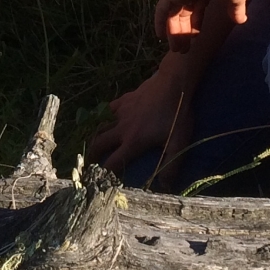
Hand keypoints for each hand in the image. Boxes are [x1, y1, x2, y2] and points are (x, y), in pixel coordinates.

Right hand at [87, 61, 195, 183]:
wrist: (172, 83)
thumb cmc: (176, 114)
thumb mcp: (179, 142)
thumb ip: (171, 165)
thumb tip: (166, 186)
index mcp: (133, 142)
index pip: (113, 161)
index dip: (104, 173)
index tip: (99, 180)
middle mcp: (122, 128)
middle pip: (99, 143)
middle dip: (93, 155)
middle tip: (90, 163)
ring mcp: (121, 112)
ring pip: (101, 126)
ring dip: (97, 137)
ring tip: (97, 144)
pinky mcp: (123, 100)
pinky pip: (110, 111)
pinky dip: (107, 118)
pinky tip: (112, 119)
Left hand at [153, 0, 240, 43]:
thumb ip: (235, 10)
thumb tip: (241, 21)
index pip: (196, 10)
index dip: (195, 25)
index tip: (196, 39)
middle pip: (183, 14)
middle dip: (184, 32)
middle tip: (184, 50)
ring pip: (173, 15)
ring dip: (174, 32)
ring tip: (176, 50)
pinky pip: (162, 10)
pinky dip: (160, 23)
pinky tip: (161, 37)